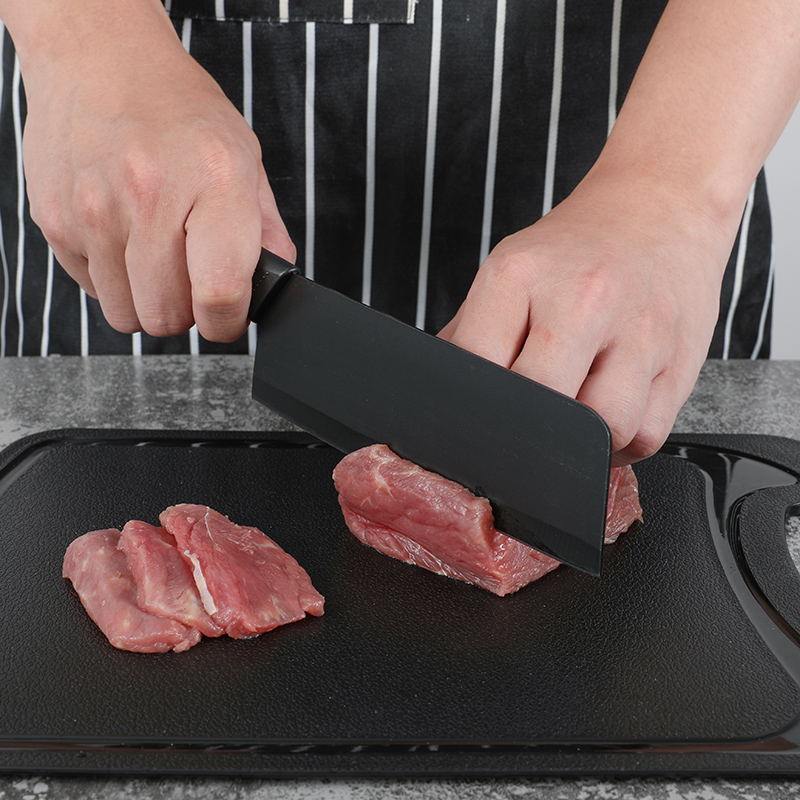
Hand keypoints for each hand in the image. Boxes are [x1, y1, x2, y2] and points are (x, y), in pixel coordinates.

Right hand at [17, 1, 293, 341]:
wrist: (99, 58)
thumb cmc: (177, 108)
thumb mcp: (244, 158)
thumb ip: (266, 230)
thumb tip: (273, 285)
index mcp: (213, 182)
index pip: (219, 293)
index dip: (227, 321)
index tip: (227, 316)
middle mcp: (150, 197)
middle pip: (168, 317)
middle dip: (187, 311)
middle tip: (191, 276)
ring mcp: (95, 211)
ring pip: (126, 315)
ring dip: (147, 300)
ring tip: (156, 254)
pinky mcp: (56, 221)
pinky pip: (93, 290)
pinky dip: (113, 278)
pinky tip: (123, 237)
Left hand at [439, 172, 733, 464]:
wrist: (657, 208)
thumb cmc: (575, 252)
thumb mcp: (508, 274)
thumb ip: (470, 339)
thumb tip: (441, 401)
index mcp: (520, 276)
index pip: (478, 367)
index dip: (472, 408)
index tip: (474, 421)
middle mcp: (582, 299)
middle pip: (543, 403)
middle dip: (527, 431)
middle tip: (525, 427)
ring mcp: (639, 330)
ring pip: (606, 431)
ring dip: (584, 447)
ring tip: (573, 424)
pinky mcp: (682, 361)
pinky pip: (648, 436)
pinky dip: (623, 446)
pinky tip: (608, 423)